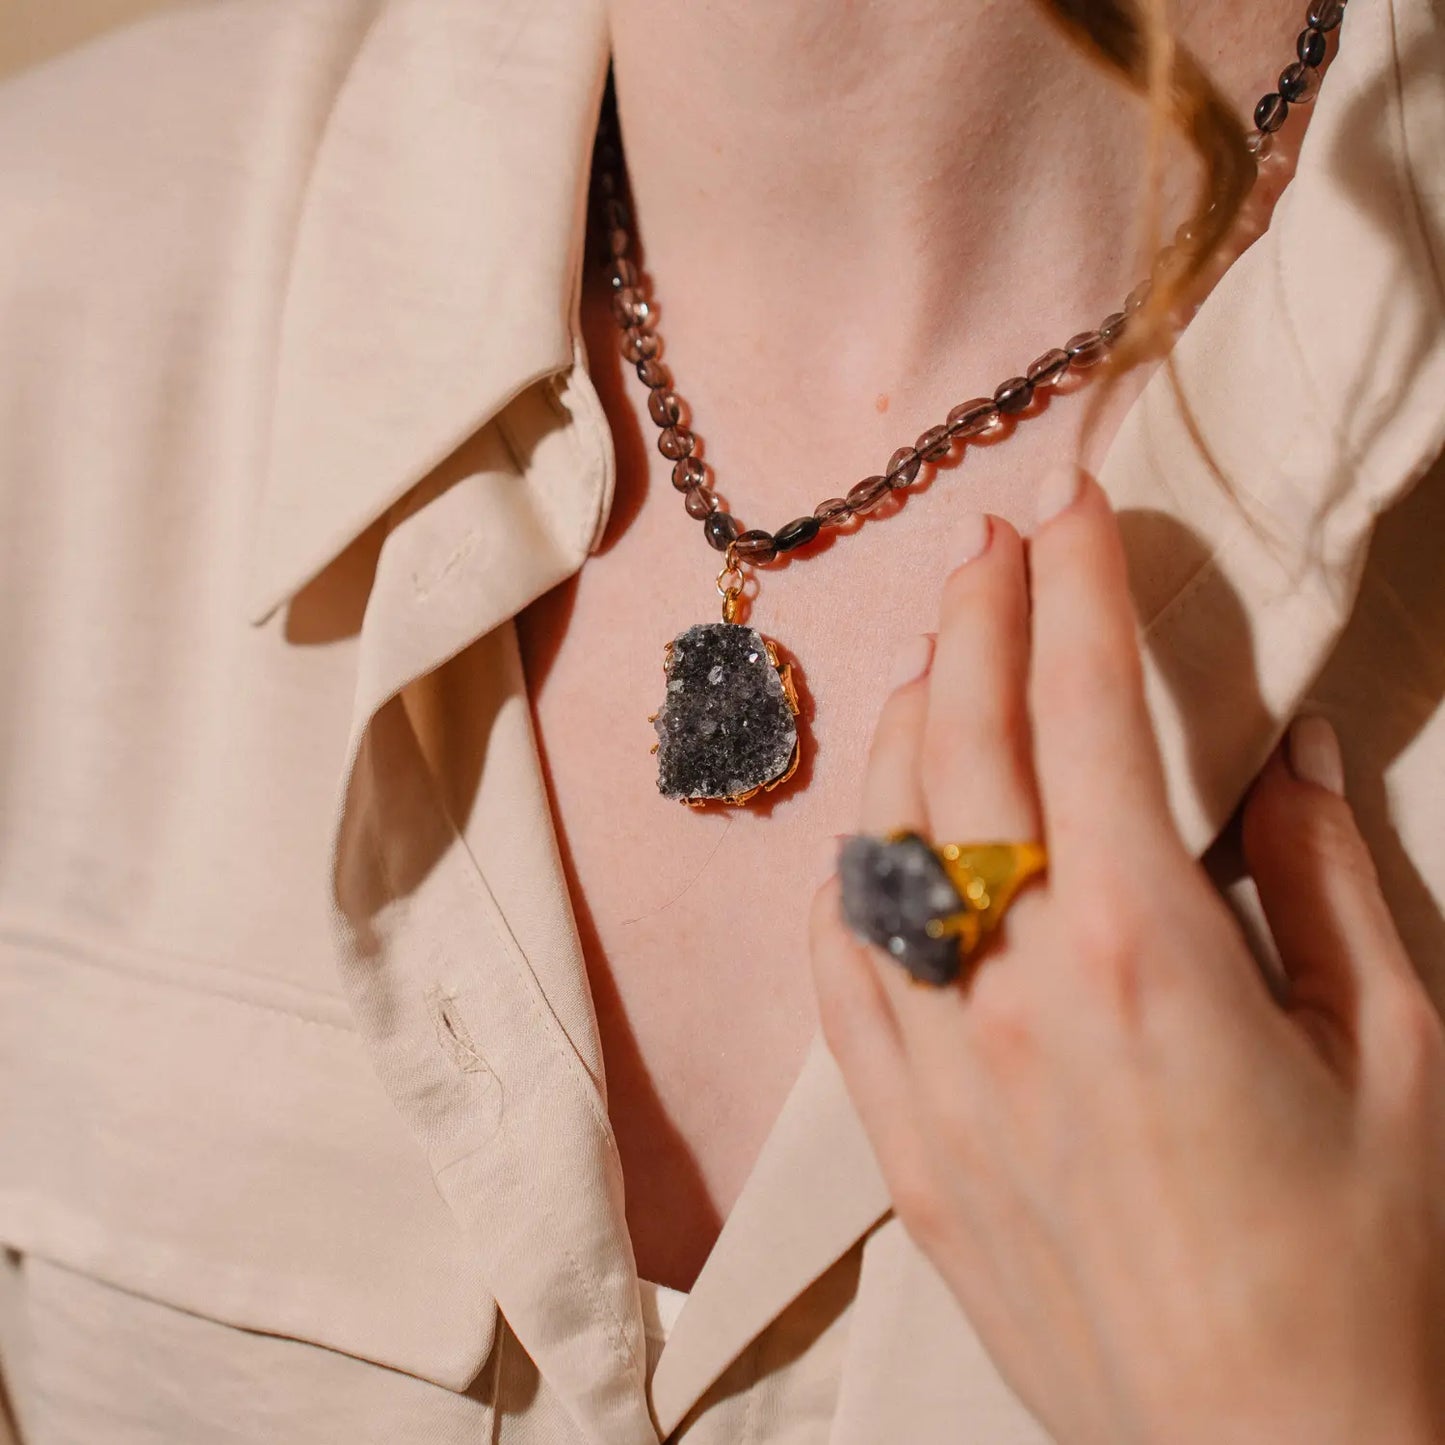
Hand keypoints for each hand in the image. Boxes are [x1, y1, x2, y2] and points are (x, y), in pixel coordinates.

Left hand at [810, 472, 1444, 1444]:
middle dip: (976, 620)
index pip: (1084, 712)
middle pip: (962, 746)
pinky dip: (848, 874)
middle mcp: (1014, 989)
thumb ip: (1331, 883)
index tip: (1074, 509)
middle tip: (995, 544)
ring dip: (906, 727)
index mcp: (1144, 952)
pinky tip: (876, 828)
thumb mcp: (1396, 1055)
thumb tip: (1280, 758)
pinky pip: (837, 967)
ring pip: (880, 841)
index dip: (1077, 590)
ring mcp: (937, 1062)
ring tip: (939, 659)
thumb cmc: (1361, 1267)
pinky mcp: (900, 1136)